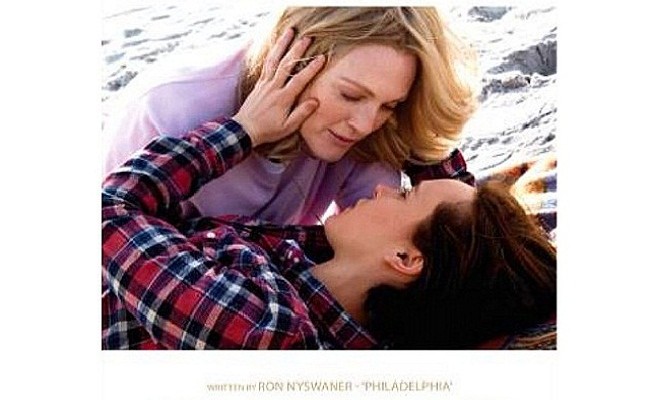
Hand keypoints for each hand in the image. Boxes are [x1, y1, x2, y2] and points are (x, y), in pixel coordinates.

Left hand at [233, 28, 324, 146]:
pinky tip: (277, 45)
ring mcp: (265, 83)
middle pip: (286, 64)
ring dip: (282, 44)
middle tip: (308, 38)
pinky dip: (272, 52)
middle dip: (298, 49)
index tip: (321, 58)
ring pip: (274, 59)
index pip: (299, 80)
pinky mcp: (259, 83)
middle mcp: (273, 87)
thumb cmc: (268, 130)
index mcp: (283, 98)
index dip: (311, 68)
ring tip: (290, 31)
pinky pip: (266, 64)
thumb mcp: (287, 127)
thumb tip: (315, 101)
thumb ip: (301, 113)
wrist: (244, 129)